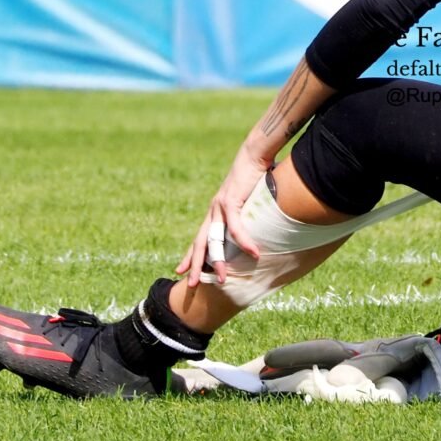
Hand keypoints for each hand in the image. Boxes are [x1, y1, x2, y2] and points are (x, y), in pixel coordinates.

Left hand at [176, 142, 267, 287]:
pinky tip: (254, 253)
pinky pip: (236, 228)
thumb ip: (248, 214)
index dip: (191, 254)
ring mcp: (220, 206)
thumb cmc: (254, 175)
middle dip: (196, 265)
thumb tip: (260, 225)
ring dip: (220, 261)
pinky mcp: (231, 201)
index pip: (199, 237)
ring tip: (222, 279)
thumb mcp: (248, 200)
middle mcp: (214, 210)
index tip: (181, 270)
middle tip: (191, 285)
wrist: (254, 154)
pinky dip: (245, 242)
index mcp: (215, 211)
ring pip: (215, 241)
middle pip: (201, 243)